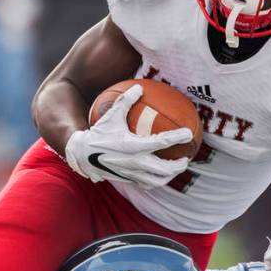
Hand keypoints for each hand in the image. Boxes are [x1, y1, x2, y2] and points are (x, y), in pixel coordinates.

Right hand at [65, 84, 192, 188]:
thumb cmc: (98, 132)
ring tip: (176, 168)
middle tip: (187, 158)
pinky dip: (156, 180)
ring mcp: (132, 173)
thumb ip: (126, 100)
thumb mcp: (112, 114)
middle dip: (178, 165)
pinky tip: (160, 174)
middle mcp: (134, 162)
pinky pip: (146, 183)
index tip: (189, 133)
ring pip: (157, 180)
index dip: (177, 137)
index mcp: (133, 145)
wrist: (82, 154)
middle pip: (164, 168)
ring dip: (170, 176)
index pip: (161, 142)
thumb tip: (140, 87)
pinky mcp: (128, 179)